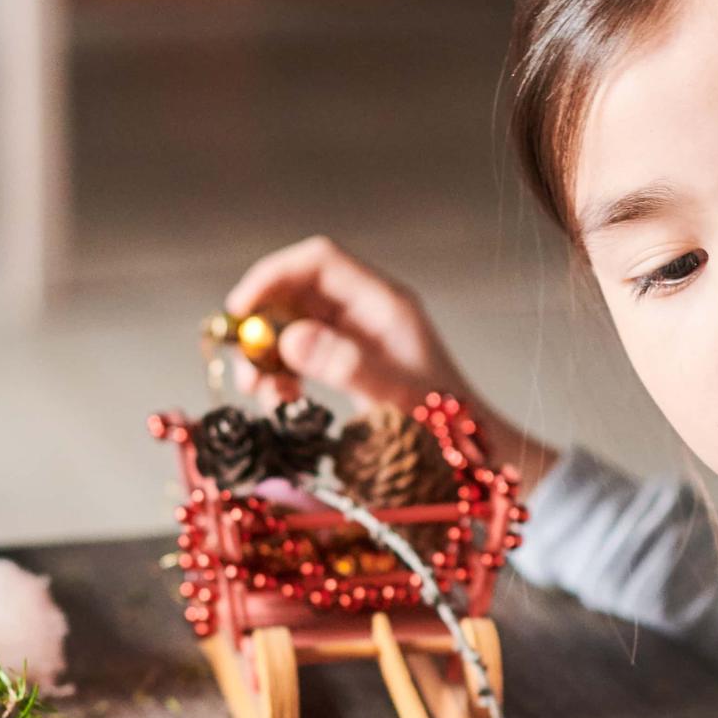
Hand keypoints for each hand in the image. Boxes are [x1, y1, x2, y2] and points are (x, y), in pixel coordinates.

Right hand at [224, 236, 550, 478]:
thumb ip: (347, 365)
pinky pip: (303, 356)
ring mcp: (359, 338)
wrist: (476, 457)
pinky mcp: (351, 365)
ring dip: (268, 354)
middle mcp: (369, 312)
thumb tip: (289, 339)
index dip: (274, 275)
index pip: (319, 261)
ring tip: (259, 392)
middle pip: (300, 292)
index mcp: (385, 303)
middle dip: (264, 322)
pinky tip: (279, 402)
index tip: (241, 311)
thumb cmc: (448, 425)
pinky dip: (283, 374)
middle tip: (244, 362)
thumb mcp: (397, 395)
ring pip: (295, 326)